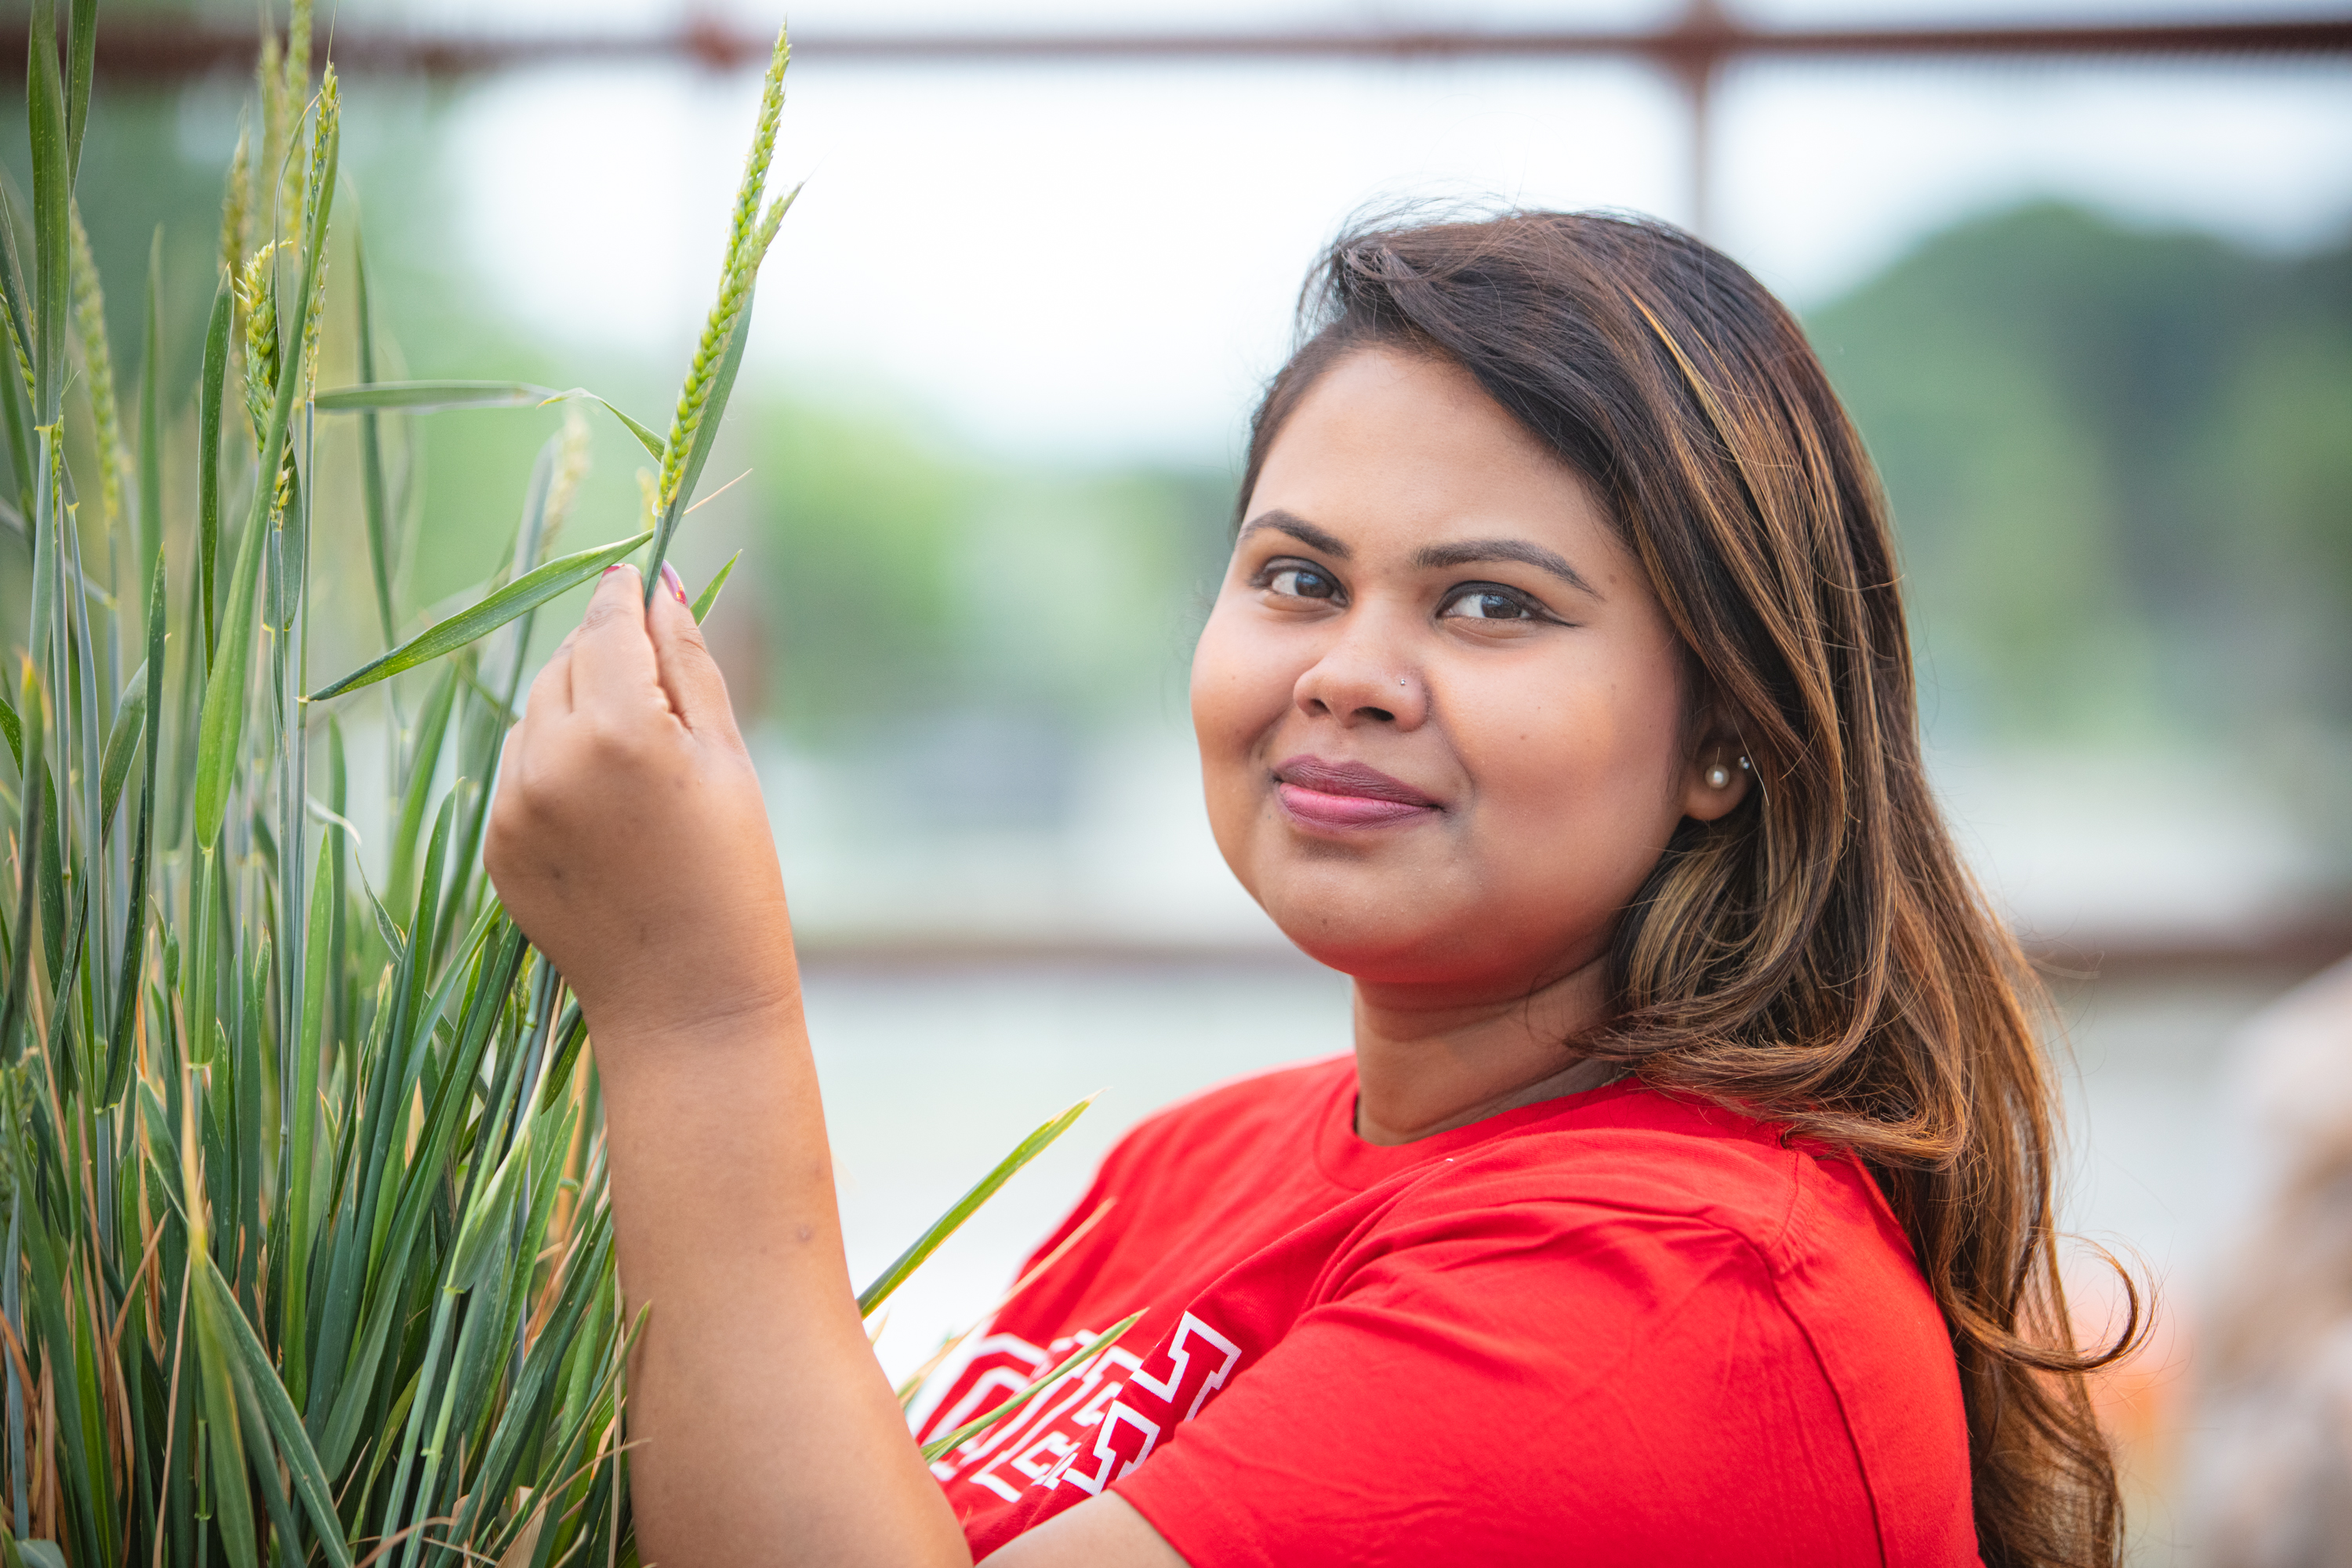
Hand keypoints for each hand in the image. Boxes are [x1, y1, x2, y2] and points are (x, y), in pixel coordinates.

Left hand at [486, 562, 795, 1044]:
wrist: (689, 1001)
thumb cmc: (733, 877)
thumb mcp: (726, 760)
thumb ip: (688, 663)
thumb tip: (661, 585)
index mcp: (619, 731)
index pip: (606, 626)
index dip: (623, 598)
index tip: (635, 579)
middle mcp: (549, 761)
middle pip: (563, 662)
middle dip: (603, 655)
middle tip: (656, 684)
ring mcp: (513, 807)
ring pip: (533, 713)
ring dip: (574, 707)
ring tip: (637, 758)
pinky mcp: (496, 846)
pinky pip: (518, 771)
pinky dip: (553, 763)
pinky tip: (607, 805)